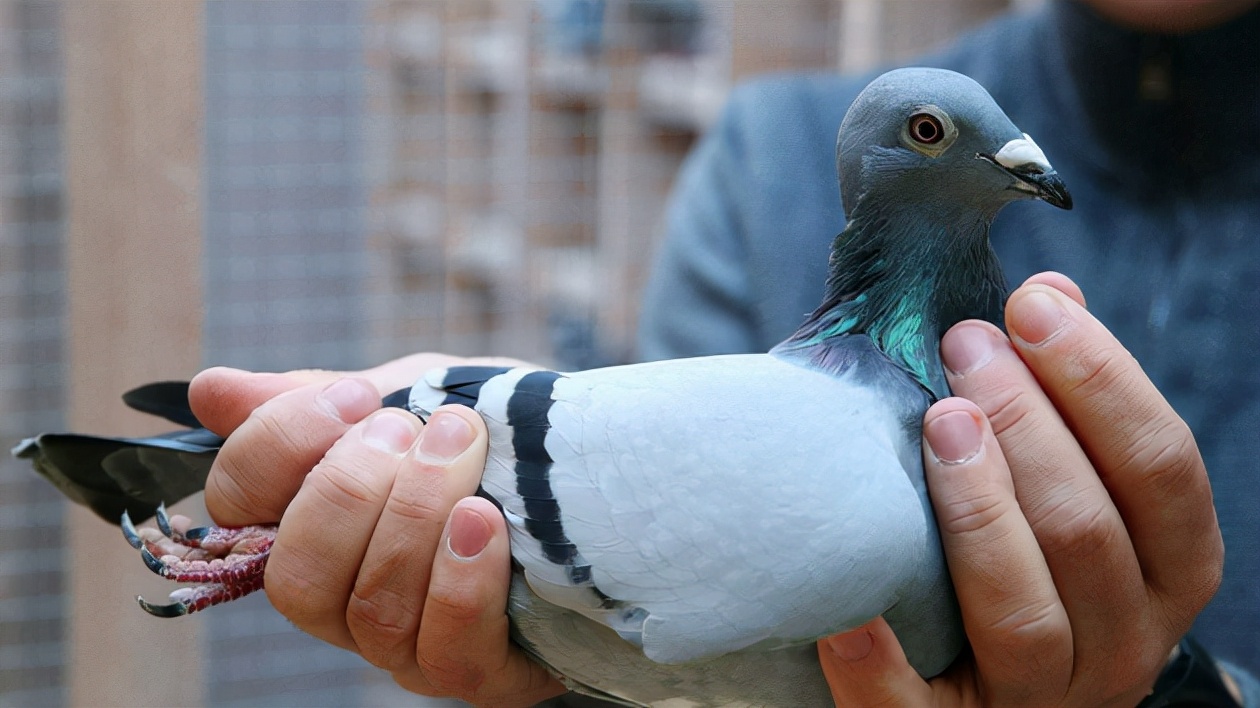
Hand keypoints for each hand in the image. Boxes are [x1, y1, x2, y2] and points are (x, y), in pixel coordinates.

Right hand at [189, 356, 563, 705]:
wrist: (592, 472)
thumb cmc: (487, 438)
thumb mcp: (411, 396)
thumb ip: (317, 399)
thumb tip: (212, 391)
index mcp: (311, 525)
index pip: (238, 505)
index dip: (281, 447)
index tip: (357, 397)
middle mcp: (346, 599)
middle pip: (299, 575)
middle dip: (352, 489)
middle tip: (414, 428)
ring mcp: (407, 646)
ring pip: (373, 609)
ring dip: (416, 518)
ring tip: (463, 450)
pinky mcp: (478, 674)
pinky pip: (447, 648)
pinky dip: (461, 581)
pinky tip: (486, 525)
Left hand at [818, 273, 1223, 706]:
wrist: (989, 700)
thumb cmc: (1033, 568)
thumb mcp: (1073, 497)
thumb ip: (1068, 407)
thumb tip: (1050, 291)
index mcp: (1164, 577)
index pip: (1161, 470)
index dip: (1103, 381)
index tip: (1034, 307)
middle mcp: (1121, 646)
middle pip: (1089, 531)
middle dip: (1030, 422)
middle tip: (965, 344)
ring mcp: (1038, 701)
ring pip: (1023, 612)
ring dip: (981, 509)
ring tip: (939, 422)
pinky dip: (878, 662)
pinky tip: (846, 611)